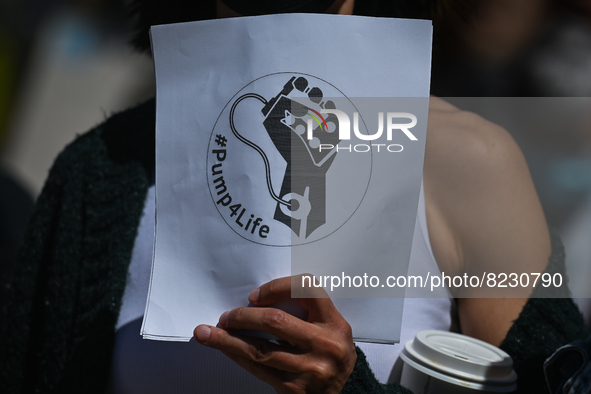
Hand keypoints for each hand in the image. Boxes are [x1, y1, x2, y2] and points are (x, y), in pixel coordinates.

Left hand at [193, 276, 356, 393]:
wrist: (341, 392)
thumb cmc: (329, 354)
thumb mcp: (329, 328)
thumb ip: (305, 311)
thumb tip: (258, 300)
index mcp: (335, 323)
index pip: (307, 289)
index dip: (277, 287)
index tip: (255, 295)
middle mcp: (325, 345)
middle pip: (275, 321)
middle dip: (244, 316)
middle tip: (227, 316)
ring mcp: (309, 369)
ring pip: (260, 349)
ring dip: (228, 340)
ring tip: (208, 333)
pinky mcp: (294, 388)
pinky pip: (258, 369)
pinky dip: (237, 356)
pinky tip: (224, 349)